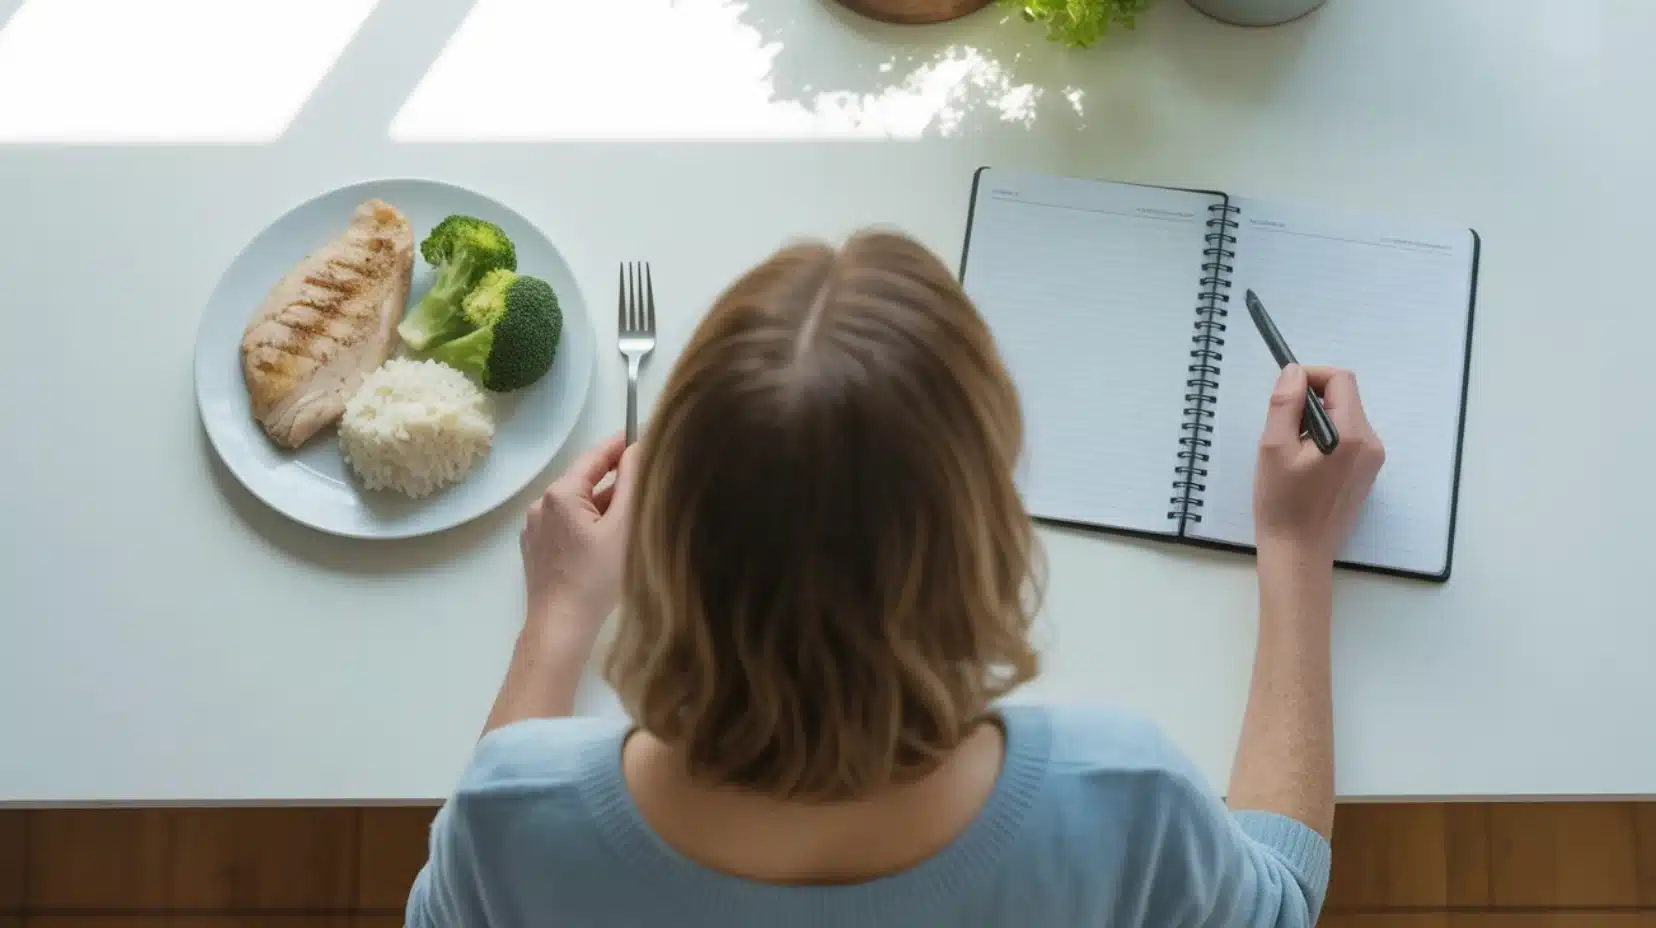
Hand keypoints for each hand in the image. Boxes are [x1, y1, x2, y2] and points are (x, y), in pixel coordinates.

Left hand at [520, 433, 637, 650]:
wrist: (561, 625)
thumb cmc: (597, 577)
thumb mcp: (623, 526)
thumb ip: (632, 483)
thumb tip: (639, 448)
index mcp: (561, 494)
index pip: (595, 456)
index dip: (620, 444)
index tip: (643, 435)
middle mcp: (542, 504)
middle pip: (585, 480)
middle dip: (615, 478)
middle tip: (647, 479)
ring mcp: (535, 528)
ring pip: (577, 505)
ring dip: (603, 505)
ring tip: (633, 513)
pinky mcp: (535, 548)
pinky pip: (566, 524)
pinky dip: (588, 523)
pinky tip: (607, 540)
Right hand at [1253, 365, 1385, 562]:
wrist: (1299, 553)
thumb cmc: (1282, 504)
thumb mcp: (1273, 449)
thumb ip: (1285, 404)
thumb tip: (1293, 372)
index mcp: (1350, 435)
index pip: (1341, 380)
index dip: (1311, 375)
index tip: (1285, 390)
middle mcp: (1370, 443)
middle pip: (1345, 397)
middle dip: (1311, 400)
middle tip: (1281, 425)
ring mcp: (1372, 460)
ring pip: (1345, 417)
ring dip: (1316, 419)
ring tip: (1290, 449)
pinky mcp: (1367, 473)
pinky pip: (1348, 438)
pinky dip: (1325, 437)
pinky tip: (1304, 463)